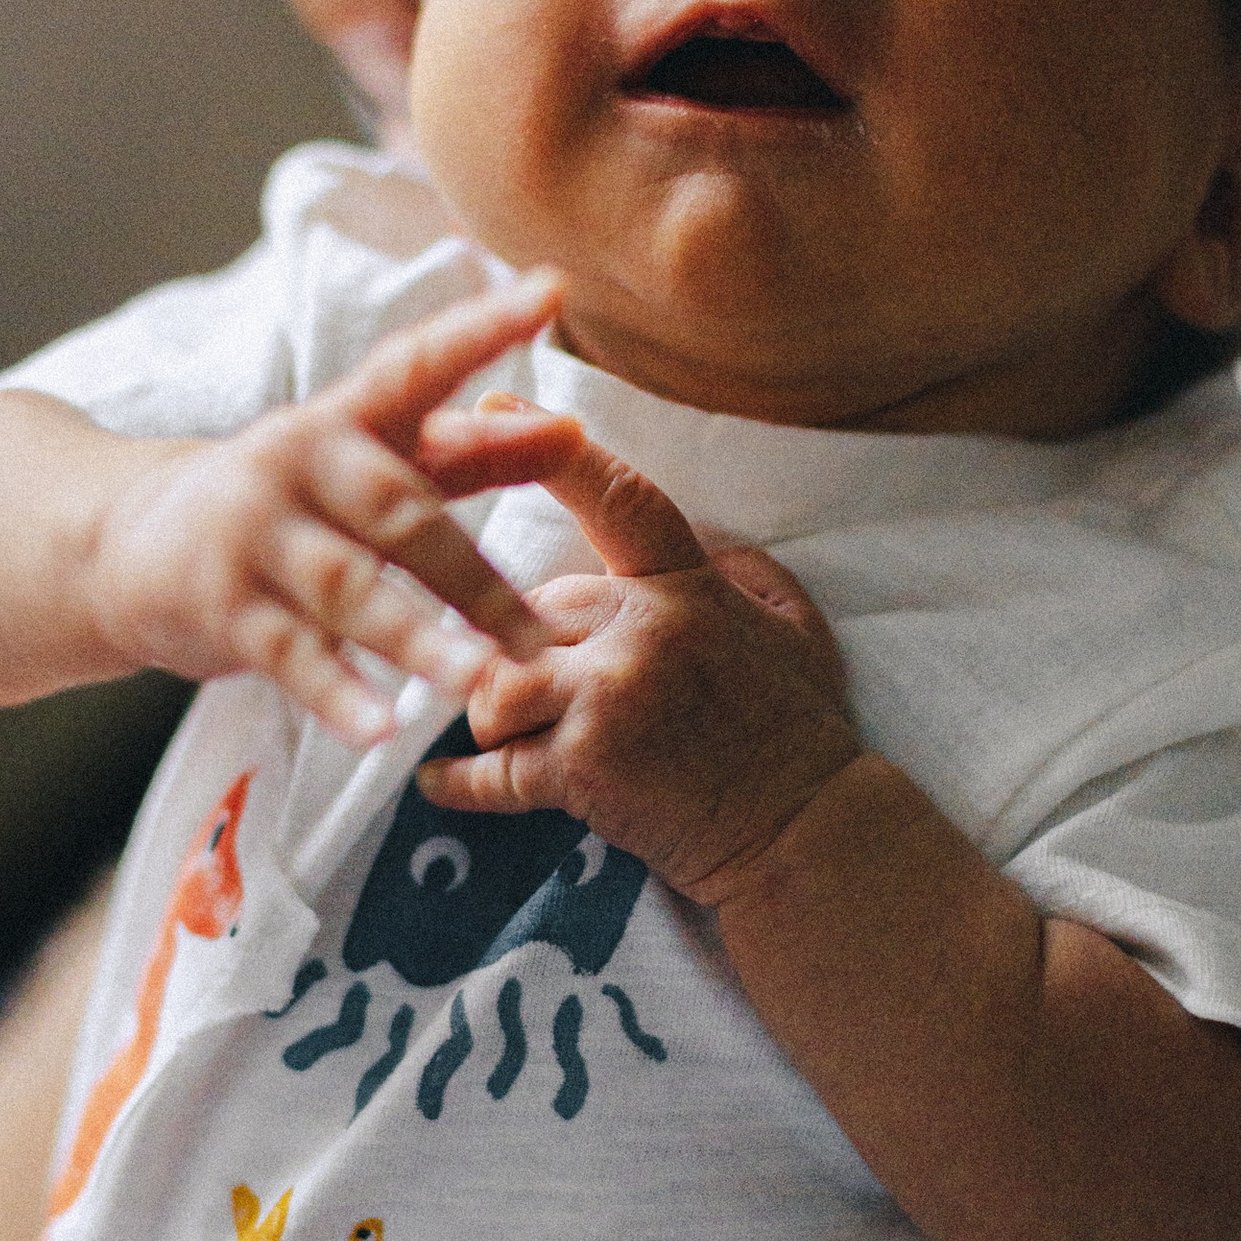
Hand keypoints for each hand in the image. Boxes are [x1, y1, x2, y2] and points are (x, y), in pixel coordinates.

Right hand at [89, 281, 581, 747]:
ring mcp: (253, 532)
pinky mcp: (218, 600)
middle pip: (400, 512)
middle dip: (475, 580)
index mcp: (344, 418)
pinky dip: (336, 693)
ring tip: (477, 683)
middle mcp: (298, 460)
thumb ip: (472, 454)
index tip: (550, 290)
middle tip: (544, 640)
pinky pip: (287, 652)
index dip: (482, 326)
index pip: (417, 362)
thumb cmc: (282, 504)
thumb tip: (577, 431)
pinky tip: (380, 729)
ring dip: (416, 640)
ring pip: (348, 588)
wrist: (123, 543)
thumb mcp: (368, 465)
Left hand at [418, 434, 860, 897]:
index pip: (616, 498)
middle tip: (551, 690)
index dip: (548, 448)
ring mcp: (607, 700)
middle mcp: (640, 632)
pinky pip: (491, 768)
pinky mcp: (582, 771)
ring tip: (512, 733)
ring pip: (492, 680)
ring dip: (494, 709)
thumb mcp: (793, 628)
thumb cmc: (799, 731)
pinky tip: (436, 782)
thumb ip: (744, 575)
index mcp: (687, 585)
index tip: (488, 407)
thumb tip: (709, 547)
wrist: (804, 833)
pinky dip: (458, 782)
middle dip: (521, 647)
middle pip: (526, 610)